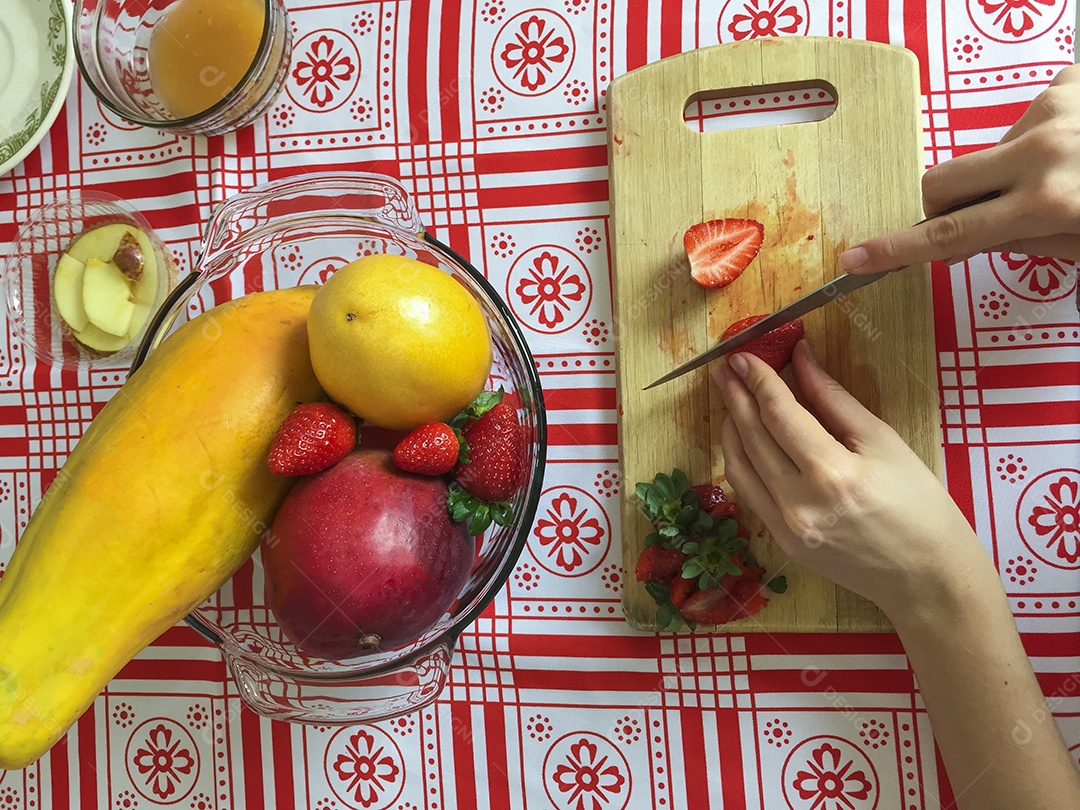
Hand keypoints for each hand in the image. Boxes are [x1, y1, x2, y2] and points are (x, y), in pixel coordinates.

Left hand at [715, 341, 994, 618]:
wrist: (927, 577)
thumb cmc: (920, 505)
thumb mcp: (885, 442)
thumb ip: (834, 399)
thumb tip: (800, 359)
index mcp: (832, 473)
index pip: (779, 414)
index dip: (758, 380)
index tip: (743, 355)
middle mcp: (800, 502)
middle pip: (752, 436)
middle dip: (735, 396)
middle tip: (726, 367)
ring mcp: (786, 527)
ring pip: (740, 465)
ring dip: (731, 427)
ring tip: (732, 397)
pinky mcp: (782, 543)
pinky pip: (749, 492)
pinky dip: (742, 460)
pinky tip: (744, 439)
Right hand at [839, 63, 1079, 273]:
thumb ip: (1024, 240)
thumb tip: (973, 239)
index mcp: (1047, 202)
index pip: (949, 233)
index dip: (897, 249)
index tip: (856, 257)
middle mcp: (1041, 152)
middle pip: (942, 182)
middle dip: (944, 203)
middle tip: (977, 213)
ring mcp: (1051, 111)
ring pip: (990, 152)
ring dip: (1009, 169)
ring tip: (1058, 173)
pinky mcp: (1065, 84)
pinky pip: (1026, 119)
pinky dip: (1039, 138)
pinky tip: (1073, 145)